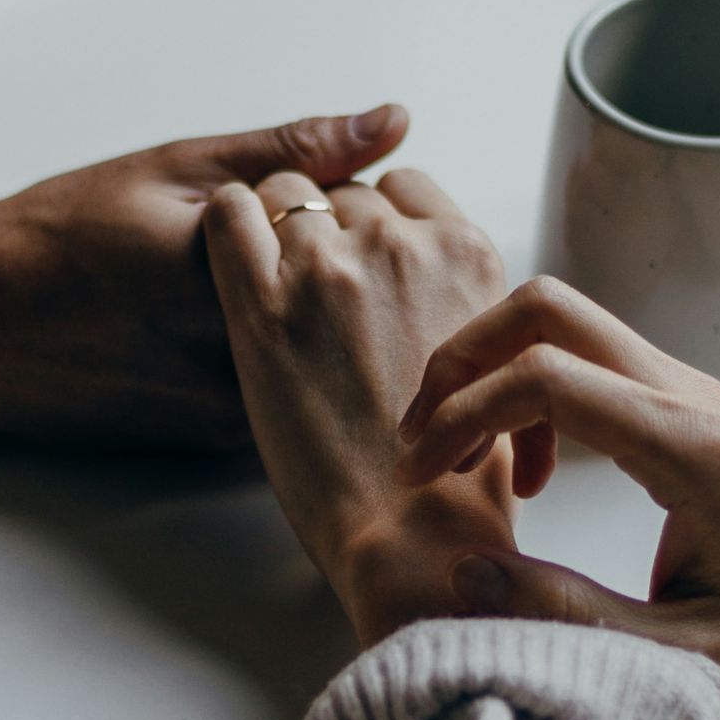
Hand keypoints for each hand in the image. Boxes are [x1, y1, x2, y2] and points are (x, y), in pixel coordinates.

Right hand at [0, 106, 409, 446]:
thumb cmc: (63, 236)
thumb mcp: (177, 168)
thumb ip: (293, 150)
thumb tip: (393, 121)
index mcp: (240, 278)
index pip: (363, 240)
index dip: (348, 211)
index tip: (304, 197)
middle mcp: (245, 360)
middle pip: (355, 309)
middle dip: (344, 270)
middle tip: (283, 239)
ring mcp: (234, 412)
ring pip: (327, 361)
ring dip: (320, 324)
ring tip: (225, 290)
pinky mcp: (219, 444)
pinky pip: (289, 396)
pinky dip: (286, 363)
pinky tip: (217, 332)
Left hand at [202, 167, 514, 644]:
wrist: (412, 533)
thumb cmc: (457, 472)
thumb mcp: (493, 359)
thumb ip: (463, 301)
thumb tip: (435, 286)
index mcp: (467, 254)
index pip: (406, 186)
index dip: (376, 217)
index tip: (360, 257)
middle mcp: (403, 246)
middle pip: (345, 191)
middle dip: (326, 227)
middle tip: (313, 290)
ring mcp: (331, 267)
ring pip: (285, 192)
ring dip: (275, 227)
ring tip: (270, 286)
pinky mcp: (263, 304)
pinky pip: (228, 212)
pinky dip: (226, 224)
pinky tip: (229, 261)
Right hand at [395, 276, 719, 719]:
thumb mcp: (683, 658)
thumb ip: (568, 615)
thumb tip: (464, 575)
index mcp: (690, 448)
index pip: (545, 376)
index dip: (462, 413)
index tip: (422, 475)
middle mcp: (690, 396)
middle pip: (548, 308)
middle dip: (463, 359)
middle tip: (424, 444)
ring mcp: (692, 391)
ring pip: (564, 323)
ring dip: (494, 373)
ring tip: (464, 462)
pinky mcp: (687, 406)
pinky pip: (589, 361)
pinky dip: (532, 393)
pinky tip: (531, 475)